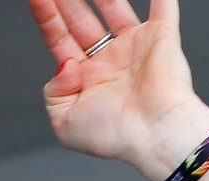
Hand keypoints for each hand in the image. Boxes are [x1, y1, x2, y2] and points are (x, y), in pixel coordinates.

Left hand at [26, 0, 208, 174]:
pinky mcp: (161, 38)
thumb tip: (63, 66)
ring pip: (113, 6)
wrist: (157, 135)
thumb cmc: (119, 138)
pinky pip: (162, 7)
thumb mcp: (66, 125)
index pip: (59, 37)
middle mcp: (110, 61)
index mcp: (88, 79)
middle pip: (80, 17)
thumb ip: (54, 93)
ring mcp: (135, 47)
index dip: (46, 15)